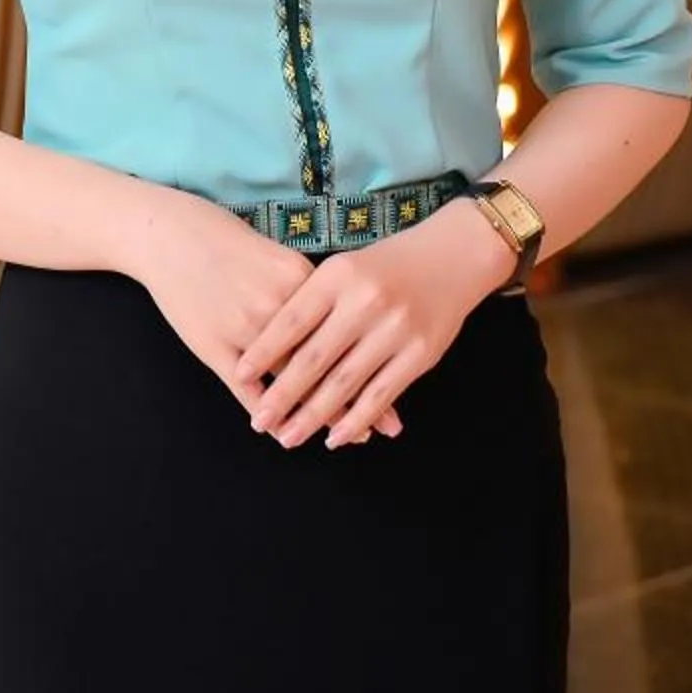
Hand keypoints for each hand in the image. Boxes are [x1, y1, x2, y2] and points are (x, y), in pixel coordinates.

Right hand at [120, 193, 398, 438]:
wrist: (167, 234)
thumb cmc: (222, 239)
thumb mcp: (274, 255)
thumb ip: (306, 288)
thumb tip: (344, 316)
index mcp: (297, 280)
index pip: (342, 335)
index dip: (368, 370)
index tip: (392, 397)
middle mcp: (276, 307)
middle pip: (323, 364)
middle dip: (352, 402)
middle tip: (376, 431)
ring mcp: (244, 330)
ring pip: (289, 383)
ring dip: (315, 413)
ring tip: (340, 437)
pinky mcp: (214, 346)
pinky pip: (247, 389)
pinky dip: (266, 411)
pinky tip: (280, 428)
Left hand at [236, 200, 509, 449]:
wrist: (451, 256)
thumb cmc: (384, 266)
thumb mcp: (342, 269)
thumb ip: (310, 301)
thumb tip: (269, 348)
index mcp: (337, 277)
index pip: (292, 320)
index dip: (264, 351)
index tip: (240, 375)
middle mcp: (364, 302)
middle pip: (314, 358)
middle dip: (283, 394)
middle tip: (260, 420)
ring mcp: (394, 330)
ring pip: (345, 382)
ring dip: (315, 416)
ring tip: (289, 436)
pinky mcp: (419, 354)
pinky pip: (381, 395)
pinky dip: (356, 419)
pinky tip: (336, 436)